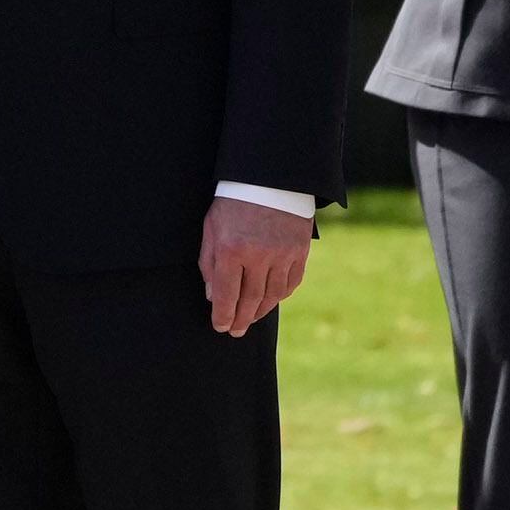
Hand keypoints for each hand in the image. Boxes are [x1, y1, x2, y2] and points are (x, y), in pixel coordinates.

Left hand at [199, 194, 314, 336]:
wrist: (269, 178)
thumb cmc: (233, 203)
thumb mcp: (211, 229)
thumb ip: (210, 264)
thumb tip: (213, 298)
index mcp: (232, 250)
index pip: (227, 295)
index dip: (223, 316)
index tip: (220, 327)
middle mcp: (259, 256)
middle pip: (250, 299)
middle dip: (241, 320)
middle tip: (235, 332)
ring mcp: (283, 254)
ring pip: (273, 295)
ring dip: (261, 312)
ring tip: (251, 320)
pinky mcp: (300, 251)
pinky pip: (292, 282)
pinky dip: (281, 295)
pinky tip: (271, 301)